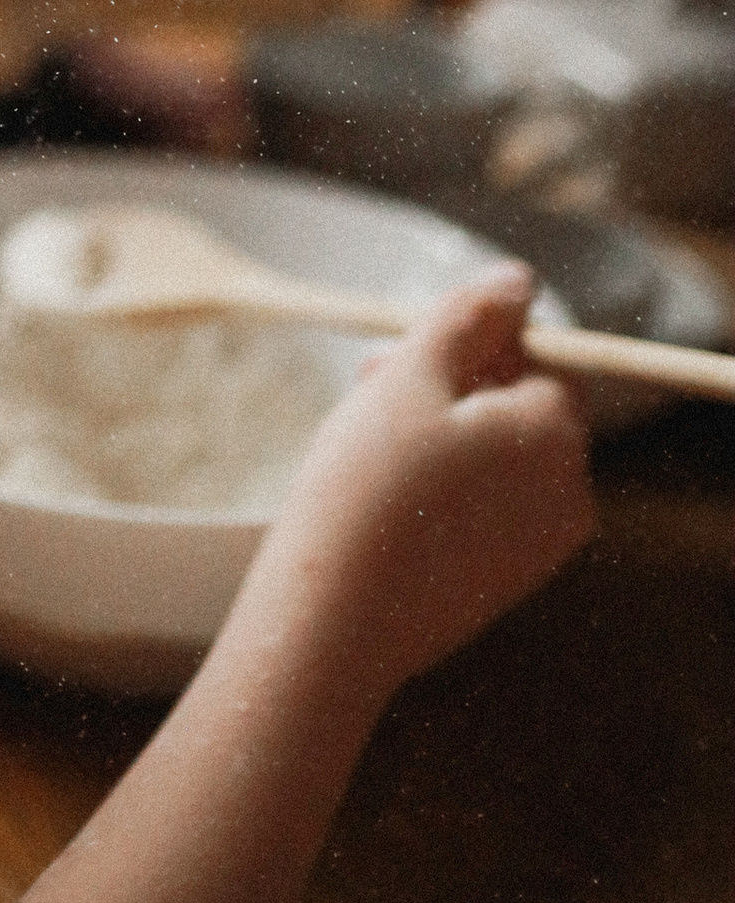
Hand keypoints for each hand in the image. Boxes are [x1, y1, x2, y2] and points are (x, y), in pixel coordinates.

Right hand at [252, 270, 594, 712]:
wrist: (334, 621)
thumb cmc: (368, 487)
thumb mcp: (411, 377)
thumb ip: (469, 318)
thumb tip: (519, 280)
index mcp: (556, 436)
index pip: (542, 358)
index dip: (475, 343)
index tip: (407, 350)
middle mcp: (567, 495)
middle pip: (521, 406)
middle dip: (451, 382)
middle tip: (369, 380)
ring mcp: (539, 548)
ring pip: (499, 456)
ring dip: (441, 429)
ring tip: (366, 436)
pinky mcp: (504, 583)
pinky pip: (487, 507)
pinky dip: (444, 485)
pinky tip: (382, 492)